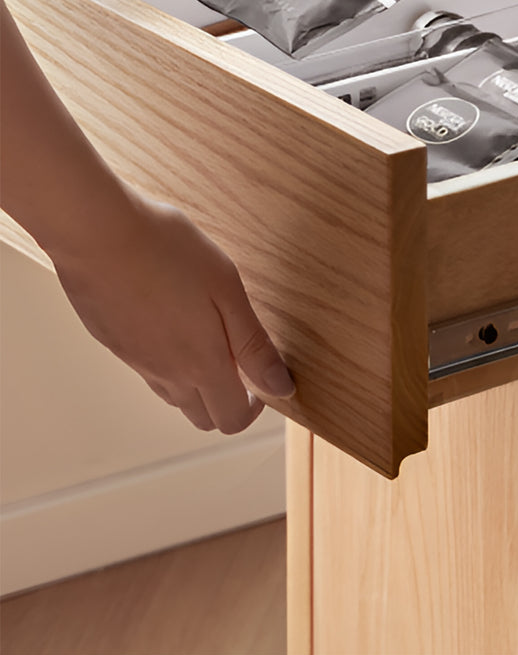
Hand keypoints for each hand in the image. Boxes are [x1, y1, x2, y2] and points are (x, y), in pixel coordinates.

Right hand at [52, 191, 294, 433]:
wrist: (99, 234)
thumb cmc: (169, 253)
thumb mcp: (228, 291)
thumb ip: (254, 344)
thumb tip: (281, 387)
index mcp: (200, 365)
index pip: (231, 420)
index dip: (253, 409)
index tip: (263, 381)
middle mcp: (165, 374)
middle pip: (202, 417)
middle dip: (228, 402)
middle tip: (241, 362)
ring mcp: (136, 361)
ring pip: (174, 396)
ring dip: (198, 385)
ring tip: (210, 339)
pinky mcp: (114, 344)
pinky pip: (149, 371)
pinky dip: (170, 364)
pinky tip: (174, 323)